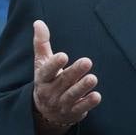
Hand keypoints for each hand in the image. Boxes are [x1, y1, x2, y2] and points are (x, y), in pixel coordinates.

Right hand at [32, 20, 100, 134]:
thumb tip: (38, 22)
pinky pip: (80, 108)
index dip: (54, 64)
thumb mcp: (41, 63)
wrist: (45, 112)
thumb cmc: (47, 80)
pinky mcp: (72, 112)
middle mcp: (50, 92)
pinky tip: (96, 96)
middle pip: (63, 81)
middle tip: (87, 61)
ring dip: (82, 87)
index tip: (63, 55)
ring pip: (72, 95)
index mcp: (42, 78)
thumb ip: (41, 43)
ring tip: (93, 78)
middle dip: (75, 72)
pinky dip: (88, 103)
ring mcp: (61, 104)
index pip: (47, 71)